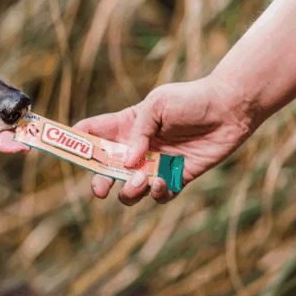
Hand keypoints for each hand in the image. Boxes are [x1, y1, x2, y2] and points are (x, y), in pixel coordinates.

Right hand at [74, 74, 253, 204]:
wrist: (229, 109)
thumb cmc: (190, 99)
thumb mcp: (157, 105)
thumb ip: (137, 132)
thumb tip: (126, 163)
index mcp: (125, 127)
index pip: (92, 134)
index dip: (77, 143)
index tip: (66, 151)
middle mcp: (136, 149)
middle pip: (105, 171)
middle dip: (98, 182)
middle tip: (100, 189)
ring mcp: (154, 165)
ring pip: (129, 189)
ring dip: (129, 190)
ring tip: (142, 179)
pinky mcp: (176, 178)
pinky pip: (158, 196)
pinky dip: (156, 194)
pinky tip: (161, 182)